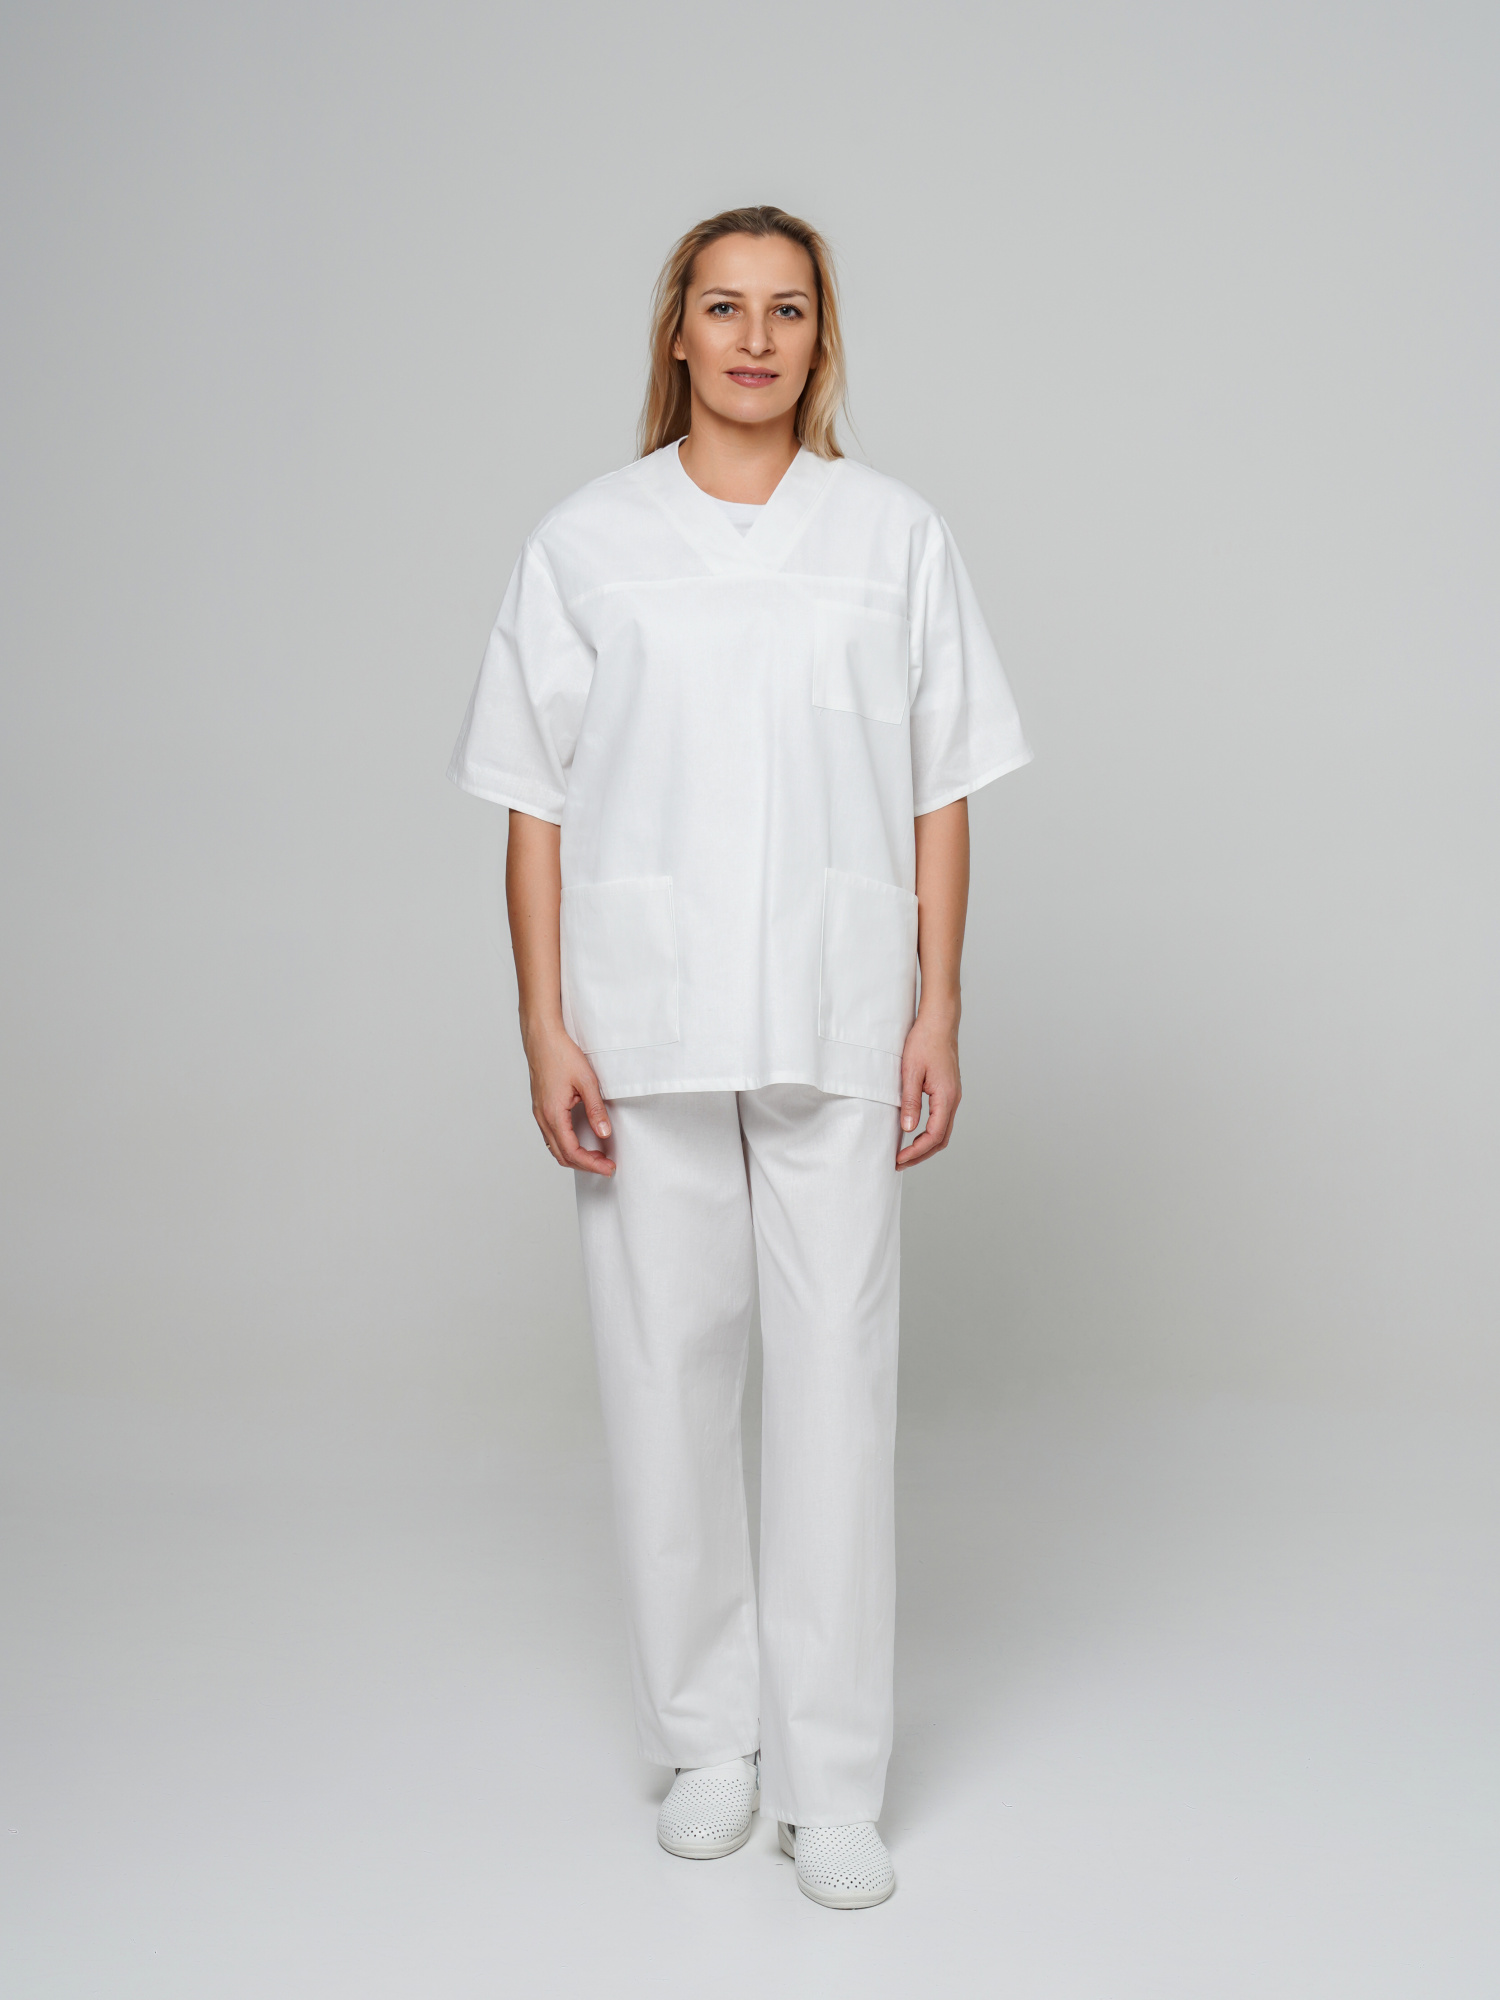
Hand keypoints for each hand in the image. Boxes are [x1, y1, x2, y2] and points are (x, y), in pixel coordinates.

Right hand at [522, 1022, 615, 1176]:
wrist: (542, 1038)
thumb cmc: (561, 1054)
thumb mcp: (586, 1081)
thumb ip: (596, 1109)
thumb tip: (604, 1133)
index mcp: (553, 1114)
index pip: (572, 1151)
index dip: (591, 1164)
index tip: (608, 1167)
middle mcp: (543, 1117)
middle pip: (562, 1155)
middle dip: (585, 1165)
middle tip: (606, 1166)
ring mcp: (539, 1113)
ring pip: (555, 1147)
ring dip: (575, 1156)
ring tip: (596, 1156)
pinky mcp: (540, 1108)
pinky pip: (551, 1136)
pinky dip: (566, 1145)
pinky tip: (580, 1141)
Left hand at [896, 1010, 960, 1169]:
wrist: (939, 1021)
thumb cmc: (924, 1041)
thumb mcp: (910, 1072)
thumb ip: (910, 1102)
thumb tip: (907, 1129)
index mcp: (946, 1097)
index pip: (934, 1136)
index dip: (916, 1151)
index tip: (899, 1158)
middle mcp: (954, 1099)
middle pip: (941, 1139)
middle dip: (921, 1155)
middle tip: (900, 1162)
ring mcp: (953, 1096)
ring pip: (943, 1131)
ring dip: (926, 1146)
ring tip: (906, 1153)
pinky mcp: (949, 1091)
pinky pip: (942, 1119)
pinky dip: (930, 1133)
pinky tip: (915, 1133)